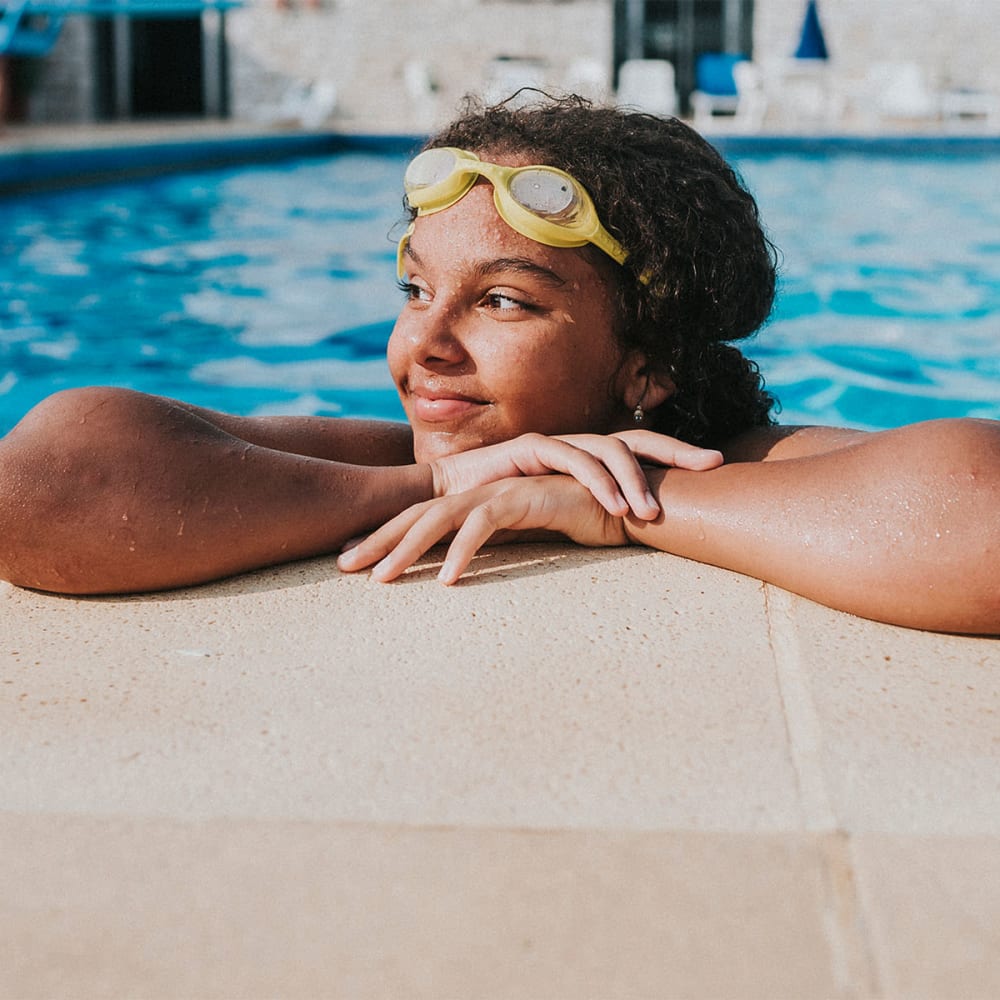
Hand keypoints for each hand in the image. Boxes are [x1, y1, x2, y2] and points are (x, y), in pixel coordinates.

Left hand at [337, 474, 626, 583]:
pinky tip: (446, 580)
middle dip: (378, 541)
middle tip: (343, 568)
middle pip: (417, 516)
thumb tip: (458, 567)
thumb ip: (493, 544)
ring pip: (441, 519)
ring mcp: (501, 492)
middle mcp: (482, 493)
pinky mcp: (525, 498)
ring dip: (407, 549)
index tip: (355, 563)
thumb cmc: (577, 520)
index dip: (386, 540)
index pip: (420, 521)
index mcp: (477, 502)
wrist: (625, 500)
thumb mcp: (525, 537)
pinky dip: (463, 550)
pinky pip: (485, 524)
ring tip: (381, 580)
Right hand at [429, 430, 720, 521]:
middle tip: (712, 466)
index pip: (641, 450)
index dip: (679, 455)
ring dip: (634, 480)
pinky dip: (596, 482)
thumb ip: (590, 516)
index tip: (719, 467)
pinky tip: (615, 507)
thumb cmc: (502, 507)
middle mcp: (576, 443)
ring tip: (654, 513)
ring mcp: (556, 442)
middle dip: (676, 451)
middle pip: (637, 438)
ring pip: (608, 449)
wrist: (448, 494)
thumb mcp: (556, 512)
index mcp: (588, 457)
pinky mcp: (531, 447)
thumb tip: (634, 535)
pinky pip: (572, 459)